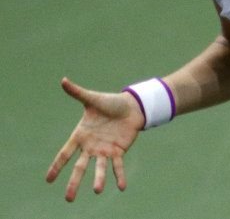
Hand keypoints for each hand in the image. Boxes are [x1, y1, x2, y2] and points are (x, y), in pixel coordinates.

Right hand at [46, 77, 144, 201]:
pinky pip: (118, 166)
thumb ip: (78, 92)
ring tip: (97, 190)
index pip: (66, 153)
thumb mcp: (92, 98)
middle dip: (74, 182)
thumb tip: (63, 80)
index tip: (49, 179)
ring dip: (99, 179)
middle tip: (68, 198)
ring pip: (100, 168)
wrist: (131, 106)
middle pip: (80, 167)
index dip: (57, 166)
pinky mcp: (118, 151)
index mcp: (81, 136)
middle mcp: (91, 147)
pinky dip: (119, 176)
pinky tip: (121, 186)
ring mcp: (104, 151)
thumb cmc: (110, 103)